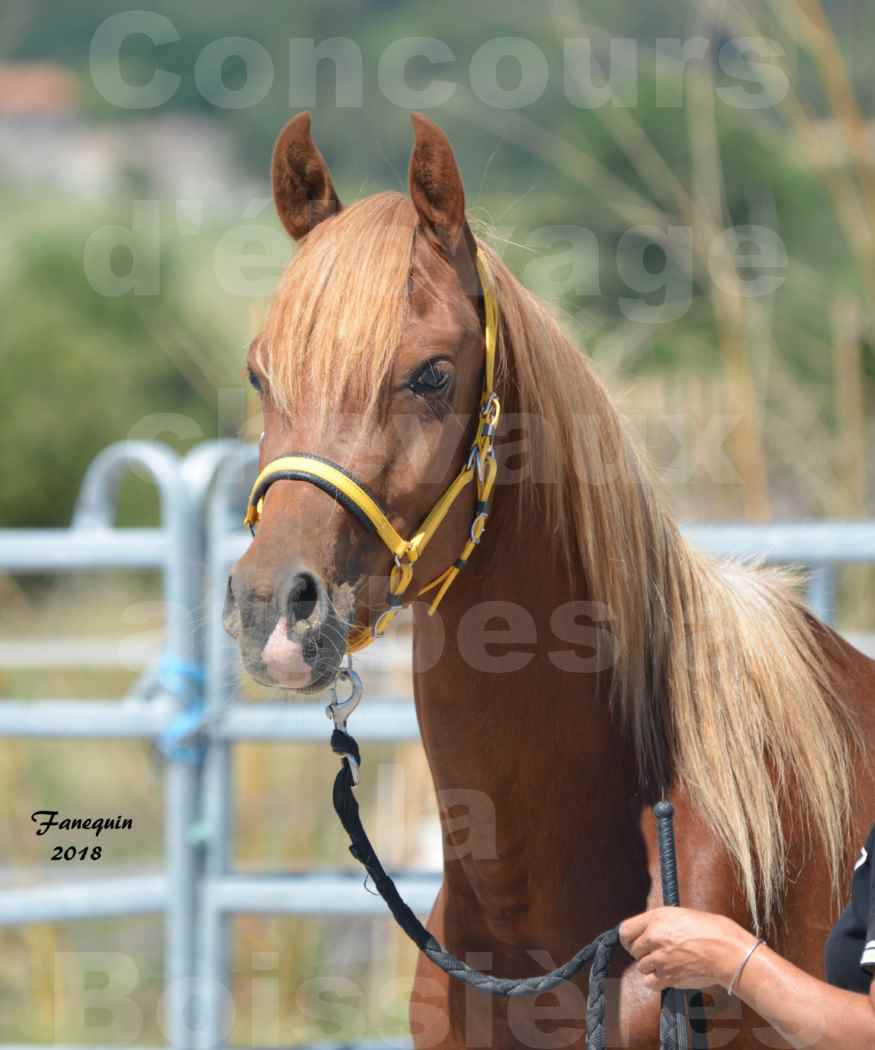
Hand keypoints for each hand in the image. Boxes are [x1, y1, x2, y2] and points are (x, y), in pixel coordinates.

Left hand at [619, 907, 755, 992]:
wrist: (727, 952)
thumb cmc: (713, 931)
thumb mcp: (682, 915)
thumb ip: (662, 922)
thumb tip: (651, 930)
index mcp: (657, 917)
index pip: (625, 929)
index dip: (628, 938)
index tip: (633, 942)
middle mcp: (655, 936)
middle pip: (632, 949)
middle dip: (642, 953)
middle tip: (655, 954)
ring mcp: (660, 958)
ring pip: (641, 967)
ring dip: (651, 967)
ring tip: (667, 963)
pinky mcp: (668, 977)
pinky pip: (650, 983)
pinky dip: (656, 982)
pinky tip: (667, 976)